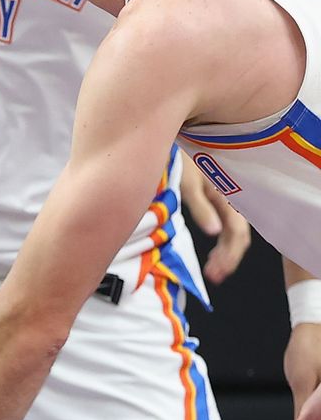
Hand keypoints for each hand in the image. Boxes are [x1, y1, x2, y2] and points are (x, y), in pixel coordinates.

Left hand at [180, 164, 249, 283]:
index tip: (216, 273)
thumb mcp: (188, 184)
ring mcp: (226, 202)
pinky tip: (212, 254)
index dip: (230, 256)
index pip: (238, 235)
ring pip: (233, 233)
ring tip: (213, 271)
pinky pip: (226, 227)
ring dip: (225, 254)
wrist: (180, 142)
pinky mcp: (217, 201)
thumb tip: (215, 233)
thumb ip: (201, 208)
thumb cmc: (181, 160)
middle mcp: (232, 202)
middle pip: (238, 237)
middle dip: (228, 259)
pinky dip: (221, 244)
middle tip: (213, 277)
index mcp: (229, 199)